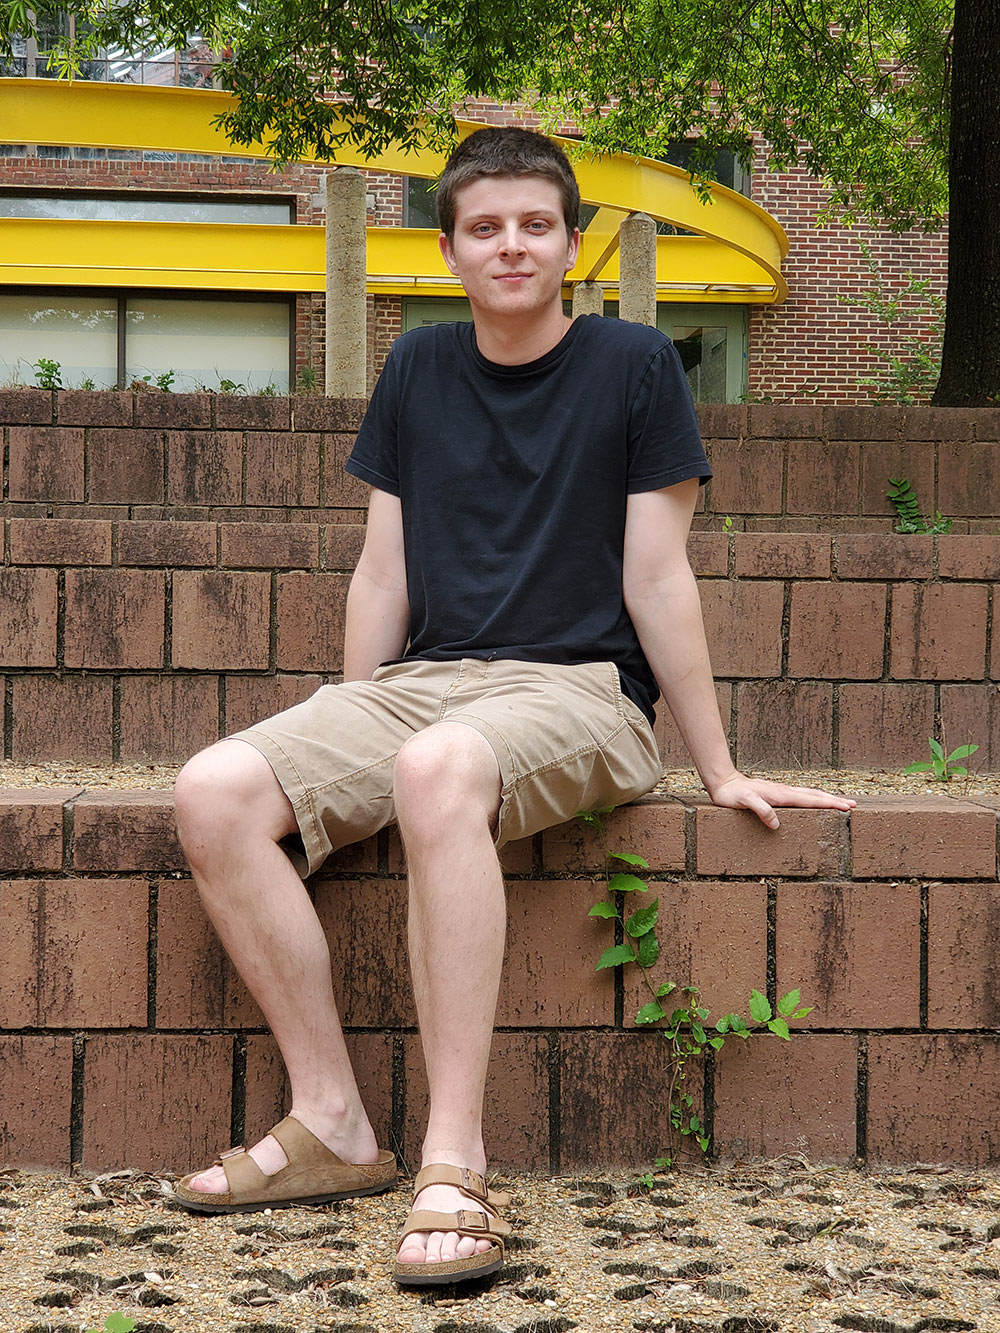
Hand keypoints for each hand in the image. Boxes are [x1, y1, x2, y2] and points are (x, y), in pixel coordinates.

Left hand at [708, 771, 856, 829]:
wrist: (723, 783)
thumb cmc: (732, 795)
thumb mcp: (744, 802)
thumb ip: (761, 810)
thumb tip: (776, 824)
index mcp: (781, 795)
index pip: (810, 800)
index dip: (829, 804)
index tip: (846, 807)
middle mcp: (785, 791)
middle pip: (815, 796)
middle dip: (834, 801)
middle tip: (853, 806)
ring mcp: (782, 791)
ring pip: (809, 794)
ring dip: (826, 798)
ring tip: (841, 803)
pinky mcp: (777, 794)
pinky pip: (801, 796)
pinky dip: (813, 798)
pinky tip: (815, 802)